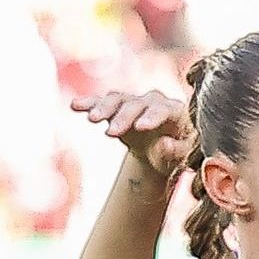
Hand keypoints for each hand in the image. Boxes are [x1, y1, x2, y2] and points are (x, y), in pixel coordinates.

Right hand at [75, 89, 191, 183]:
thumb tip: (163, 144)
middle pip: (137, 104)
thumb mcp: (182, 158)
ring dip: (104, 108)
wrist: (162, 151)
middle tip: (110, 134)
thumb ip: (176, 152)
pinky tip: (75, 105)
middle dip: (123, 117)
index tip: (140, 128)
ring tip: (92, 119)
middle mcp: (155, 101)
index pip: (163, 110)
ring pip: (119, 99)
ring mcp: (135, 102)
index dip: (152, 117)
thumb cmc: (177, 154)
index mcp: (176, 111)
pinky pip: (102, 101)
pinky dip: (90, 103)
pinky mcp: (118, 106)